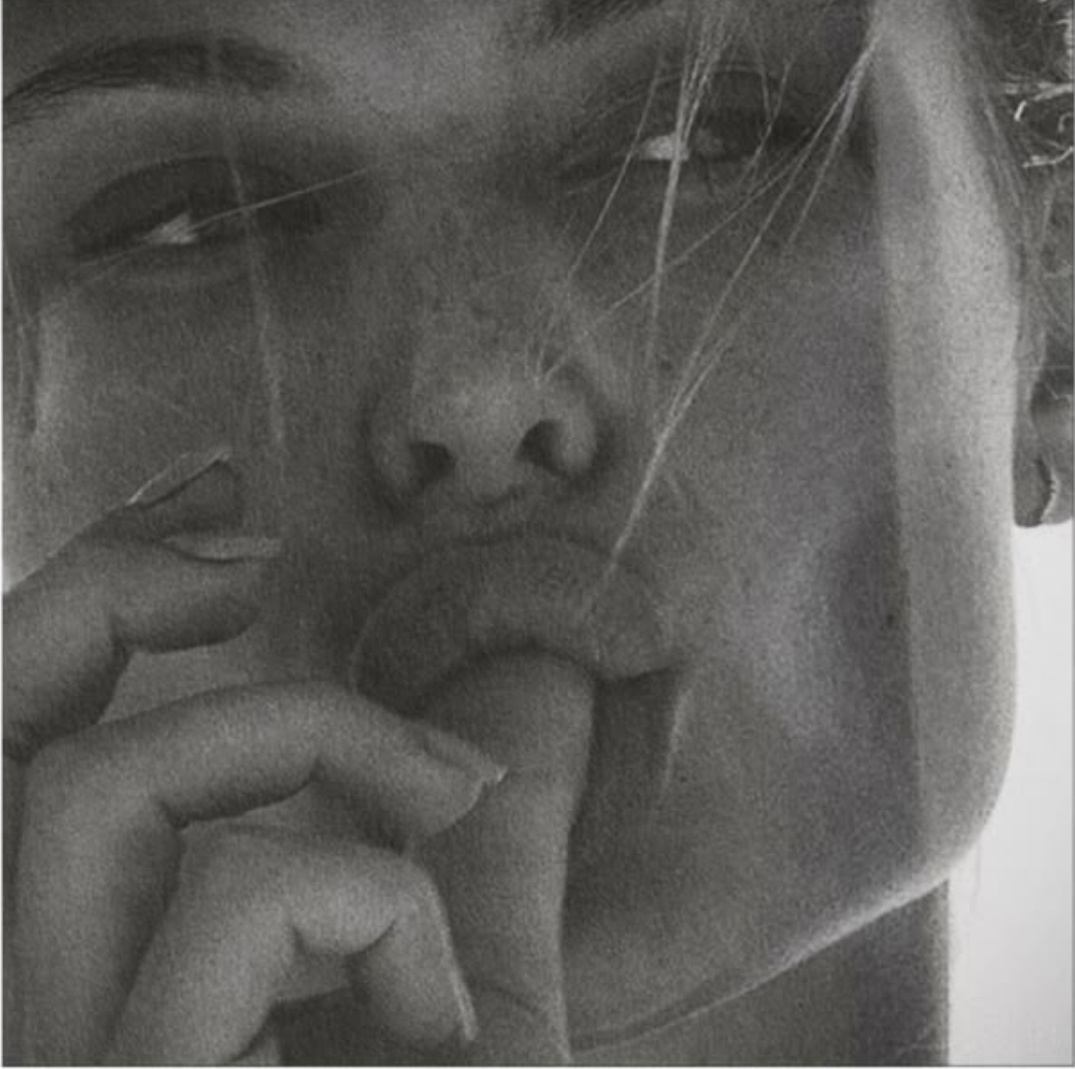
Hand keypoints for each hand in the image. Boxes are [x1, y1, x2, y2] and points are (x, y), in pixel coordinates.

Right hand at [4, 453, 500, 1063]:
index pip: (29, 756)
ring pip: (102, 789)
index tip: (203, 502)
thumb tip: (540, 675)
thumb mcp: (479, 980)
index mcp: (98, 990)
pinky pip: (229, 902)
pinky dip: (377, 908)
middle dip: (113, 589)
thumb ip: (492, 840)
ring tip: (448, 787)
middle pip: (3, 735)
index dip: (90, 600)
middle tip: (254, 551)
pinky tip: (439, 1007)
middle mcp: (35, 1022)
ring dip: (311, 734)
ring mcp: (61, 1064)